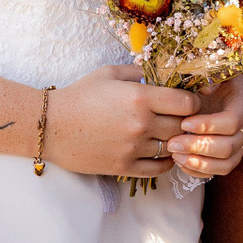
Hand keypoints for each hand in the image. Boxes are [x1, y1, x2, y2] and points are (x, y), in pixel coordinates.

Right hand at [44, 65, 200, 177]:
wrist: (51, 126)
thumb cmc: (80, 95)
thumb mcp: (110, 74)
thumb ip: (139, 73)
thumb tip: (163, 76)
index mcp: (140, 97)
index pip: (187, 103)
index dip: (192, 101)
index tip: (187, 100)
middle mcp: (141, 124)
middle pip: (183, 127)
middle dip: (186, 122)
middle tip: (182, 118)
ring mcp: (133, 149)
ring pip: (172, 148)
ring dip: (176, 141)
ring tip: (172, 134)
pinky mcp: (124, 167)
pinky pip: (158, 169)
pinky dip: (166, 162)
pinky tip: (164, 153)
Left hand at [166, 74, 242, 176]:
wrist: (209, 87)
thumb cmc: (207, 77)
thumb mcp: (209, 69)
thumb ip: (208, 76)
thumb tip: (205, 88)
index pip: (232, 121)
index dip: (208, 125)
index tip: (183, 123)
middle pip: (229, 146)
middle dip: (198, 147)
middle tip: (172, 143)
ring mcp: (240, 143)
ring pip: (227, 164)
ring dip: (199, 163)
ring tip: (175, 155)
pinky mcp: (230, 156)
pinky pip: (219, 171)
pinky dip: (199, 171)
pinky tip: (180, 162)